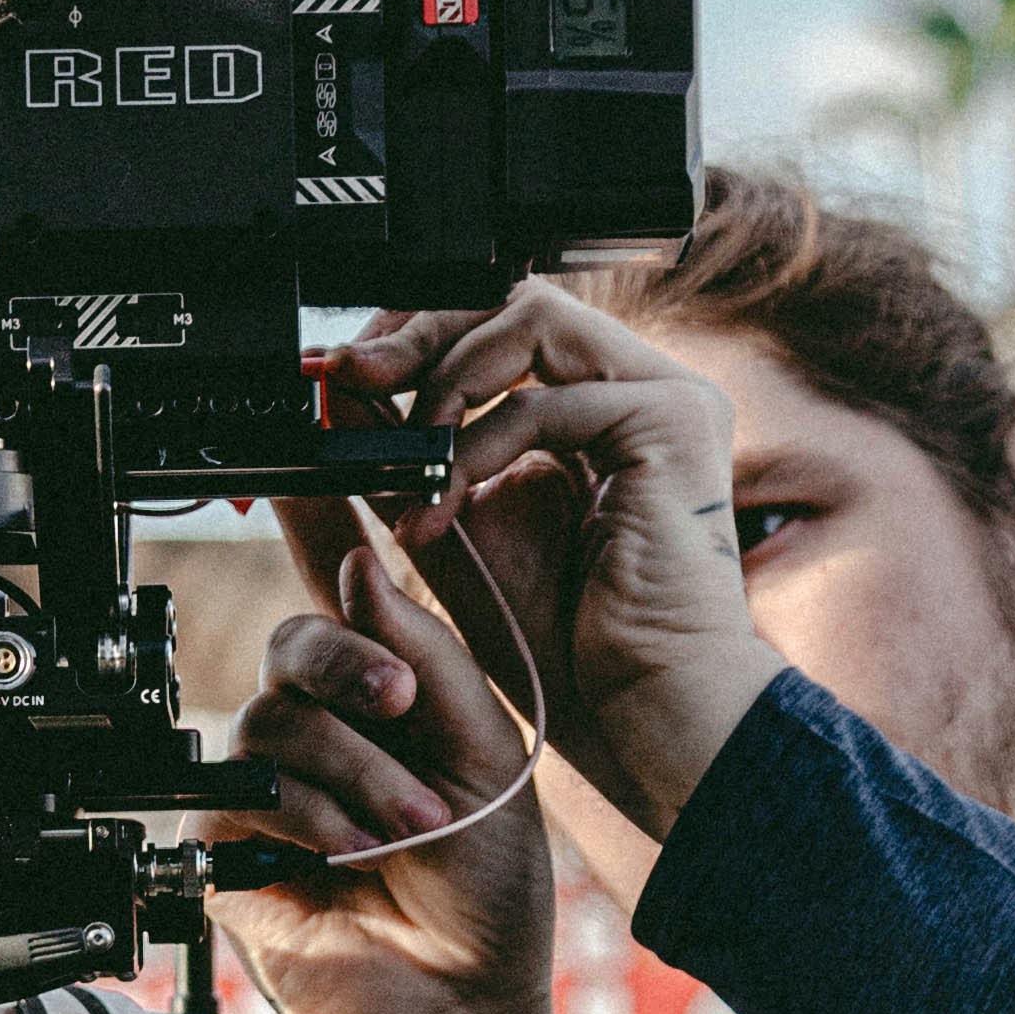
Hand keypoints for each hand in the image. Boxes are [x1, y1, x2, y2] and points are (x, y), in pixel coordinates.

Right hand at [223, 516, 558, 1013]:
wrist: (460, 1009)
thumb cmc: (485, 894)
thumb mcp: (486, 750)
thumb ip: (426, 656)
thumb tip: (361, 560)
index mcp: (387, 687)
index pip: (339, 576)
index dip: (318, 505)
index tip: (310, 431)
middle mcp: (322, 724)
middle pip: (297, 633)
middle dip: (351, 662)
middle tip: (399, 704)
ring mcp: (271, 781)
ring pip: (277, 713)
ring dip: (354, 769)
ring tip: (408, 826)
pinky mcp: (229, 840)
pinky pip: (249, 786)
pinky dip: (313, 815)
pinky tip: (356, 854)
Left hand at [334, 282, 777, 841]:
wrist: (642, 715)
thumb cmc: (572, 652)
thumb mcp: (458, 532)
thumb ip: (411, 462)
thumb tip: (342, 401)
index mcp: (600, 405)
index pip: (502, 322)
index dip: (417, 334)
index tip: (343, 376)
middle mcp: (640, 388)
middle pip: (513, 298)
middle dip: (415, 334)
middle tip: (346, 379)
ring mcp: (665, 398)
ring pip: (530, 319)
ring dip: (442, 382)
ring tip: (404, 459)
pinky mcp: (672, 424)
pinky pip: (546, 400)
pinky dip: (475, 448)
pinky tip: (443, 508)